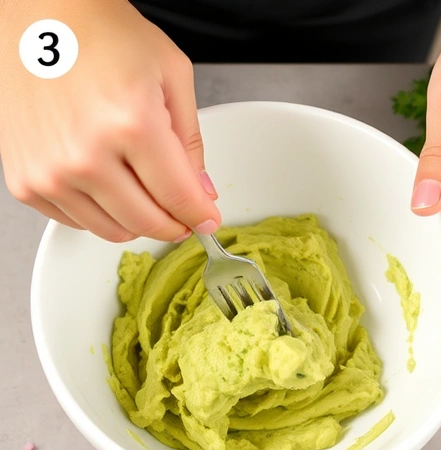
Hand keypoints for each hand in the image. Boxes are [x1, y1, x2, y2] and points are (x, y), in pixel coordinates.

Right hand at [0, 0, 219, 242]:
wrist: (39, 18)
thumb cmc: (102, 35)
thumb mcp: (172, 75)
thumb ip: (191, 141)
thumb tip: (201, 193)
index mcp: (131, 126)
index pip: (179, 198)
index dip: (202, 216)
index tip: (209, 222)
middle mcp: (86, 156)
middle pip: (148, 222)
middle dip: (175, 222)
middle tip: (182, 210)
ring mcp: (50, 172)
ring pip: (113, 230)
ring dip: (138, 220)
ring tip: (145, 191)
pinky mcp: (25, 181)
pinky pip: (76, 221)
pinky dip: (100, 212)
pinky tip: (109, 183)